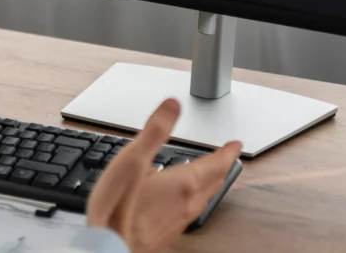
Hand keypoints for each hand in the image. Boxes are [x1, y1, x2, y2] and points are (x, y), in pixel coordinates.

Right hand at [86, 99, 241, 252]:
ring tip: (211, 175)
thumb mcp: (132, 161)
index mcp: (182, 183)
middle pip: (214, 182)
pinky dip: (194, 198)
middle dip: (222, 167)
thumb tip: (172, 107)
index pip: (216, 164)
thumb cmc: (117, 210)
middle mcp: (186, 204)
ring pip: (204, 199)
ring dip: (211, 183)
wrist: (108, 248)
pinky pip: (190, 211)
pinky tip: (182, 201)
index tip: (236, 144)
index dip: (228, 151)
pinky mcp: (166, 232)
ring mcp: (177, 221)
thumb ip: (154, 132)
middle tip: (228, 157)